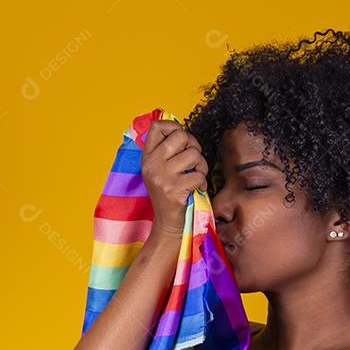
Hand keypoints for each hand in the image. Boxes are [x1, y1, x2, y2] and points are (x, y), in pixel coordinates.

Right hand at [141, 119, 207, 237]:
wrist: (167, 224)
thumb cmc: (170, 194)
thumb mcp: (160, 170)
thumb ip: (167, 151)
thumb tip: (182, 130)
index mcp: (147, 157)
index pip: (158, 126)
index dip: (175, 127)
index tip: (182, 140)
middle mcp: (151, 164)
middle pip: (181, 135)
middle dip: (194, 146)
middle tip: (193, 161)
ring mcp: (161, 176)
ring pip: (194, 154)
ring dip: (201, 166)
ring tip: (195, 177)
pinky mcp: (173, 189)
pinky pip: (199, 174)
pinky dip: (202, 182)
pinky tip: (196, 189)